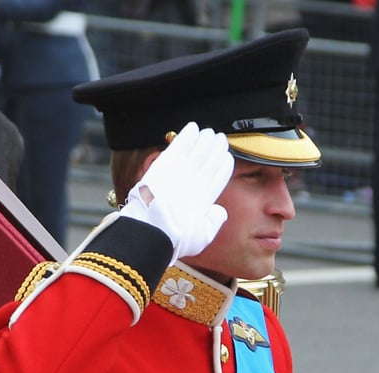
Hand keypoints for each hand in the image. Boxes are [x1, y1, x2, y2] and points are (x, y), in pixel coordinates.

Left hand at [119, 121, 232, 260]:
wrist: (152, 230)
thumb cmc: (174, 238)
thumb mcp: (203, 236)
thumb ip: (214, 222)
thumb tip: (220, 212)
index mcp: (207, 198)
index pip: (220, 175)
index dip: (224, 165)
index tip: (226, 158)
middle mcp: (197, 181)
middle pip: (211, 158)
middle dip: (217, 147)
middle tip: (220, 138)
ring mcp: (182, 170)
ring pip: (199, 149)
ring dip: (205, 139)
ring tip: (209, 132)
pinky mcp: (166, 163)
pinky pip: (180, 144)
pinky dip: (188, 135)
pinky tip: (193, 127)